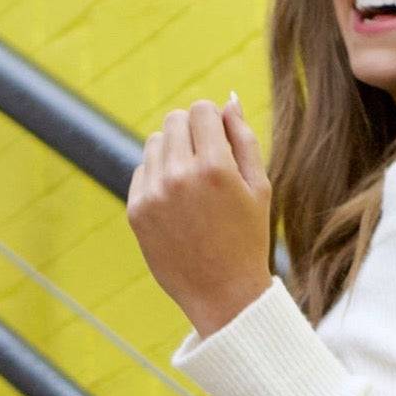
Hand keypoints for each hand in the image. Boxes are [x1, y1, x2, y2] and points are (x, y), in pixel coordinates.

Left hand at [127, 96, 273, 336]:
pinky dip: (158, 177)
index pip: (201, 110)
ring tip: (192, 184)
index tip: (221, 141)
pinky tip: (178, 203)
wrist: (223, 295)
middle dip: (192, 132)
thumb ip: (244, 139)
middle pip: (174, 120)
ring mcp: (153, 194)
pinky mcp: (136, 211)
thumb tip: (228, 100)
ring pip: (154, 142)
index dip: (213, 121)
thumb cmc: (248, 239)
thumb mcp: (259, 188)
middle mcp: (179, 177)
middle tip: (208, 162)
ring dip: (172, 151)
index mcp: (215, 168)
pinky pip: (142, 170)